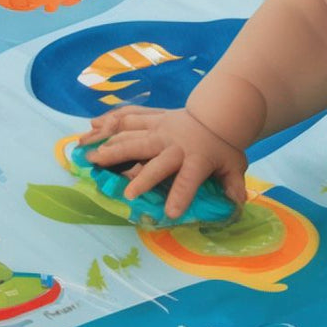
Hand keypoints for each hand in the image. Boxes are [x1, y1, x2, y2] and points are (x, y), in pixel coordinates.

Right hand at [80, 106, 247, 218]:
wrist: (218, 113)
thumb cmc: (223, 146)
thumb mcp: (234, 165)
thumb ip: (233, 185)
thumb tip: (237, 204)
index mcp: (197, 157)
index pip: (190, 178)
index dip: (181, 195)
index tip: (171, 213)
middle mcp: (175, 143)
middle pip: (154, 158)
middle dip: (141, 176)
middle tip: (126, 193)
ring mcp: (161, 128)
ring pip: (134, 136)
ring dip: (111, 147)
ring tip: (89, 157)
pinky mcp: (152, 119)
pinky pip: (129, 118)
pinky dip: (109, 122)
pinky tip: (91, 128)